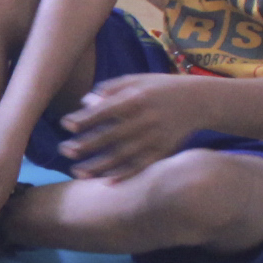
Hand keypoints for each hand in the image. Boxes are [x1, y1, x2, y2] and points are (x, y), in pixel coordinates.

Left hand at [52, 73, 202, 180]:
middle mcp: (145, 118)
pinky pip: (141, 166)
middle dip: (85, 145)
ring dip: (98, 166)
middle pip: (111, 135)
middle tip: (64, 151)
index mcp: (137, 98)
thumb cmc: (160, 88)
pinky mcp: (164, 151)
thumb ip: (110, 88)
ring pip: (123, 155)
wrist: (199, 101)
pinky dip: (124, 175)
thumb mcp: (137, 80)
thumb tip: (85, 102)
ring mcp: (155, 137)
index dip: (85, 118)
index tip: (66, 125)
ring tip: (77, 172)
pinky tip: (106, 182)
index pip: (106, 110)